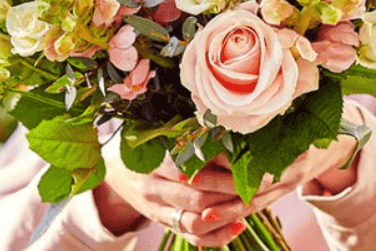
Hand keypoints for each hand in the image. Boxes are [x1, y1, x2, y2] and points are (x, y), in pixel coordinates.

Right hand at [92, 133, 248, 245]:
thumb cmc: (150, 148)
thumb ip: (195, 141)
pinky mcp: (165, 225)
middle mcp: (155, 190)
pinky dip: (218, 236)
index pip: (192, 170)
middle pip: (196, 199)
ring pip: (194, 223)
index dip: (222, 169)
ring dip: (226, 217)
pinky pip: (192, 238)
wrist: (117, 172)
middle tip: (259, 186)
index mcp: (156, 163)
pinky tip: (239, 225)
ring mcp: (158, 211)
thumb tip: (235, 141)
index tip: (248, 164)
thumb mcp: (166, 138)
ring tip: (251, 205)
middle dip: (230, 194)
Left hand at [203, 105, 363, 224]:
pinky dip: (233, 213)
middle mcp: (290, 173)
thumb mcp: (297, 107)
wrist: (339, 142)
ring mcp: (286, 187)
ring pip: (250, 203)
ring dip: (221, 206)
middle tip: (185, 180)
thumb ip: (269, 107)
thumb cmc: (313, 116)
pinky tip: (210, 216)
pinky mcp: (280, 195)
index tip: (202, 156)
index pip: (257, 162)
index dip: (228, 162)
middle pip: (248, 187)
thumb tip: (230, 100)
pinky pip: (255, 208)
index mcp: (294, 149)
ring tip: (194, 210)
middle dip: (215, 185)